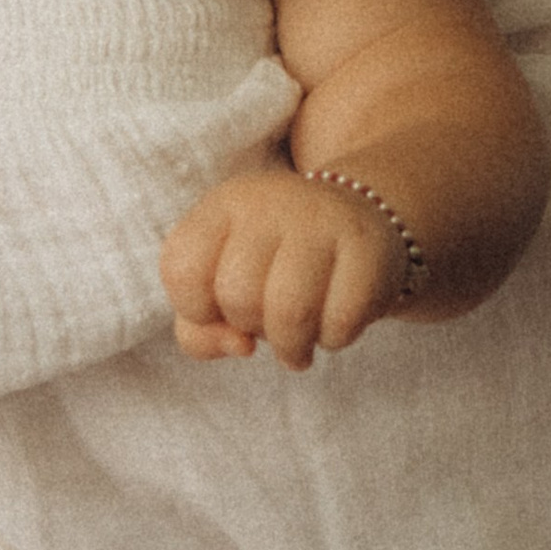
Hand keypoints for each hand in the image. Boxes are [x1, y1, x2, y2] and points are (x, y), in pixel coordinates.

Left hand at [162, 163, 410, 370]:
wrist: (362, 217)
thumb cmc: (277, 265)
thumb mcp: (221, 287)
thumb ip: (199, 330)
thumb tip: (239, 346)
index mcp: (223, 205)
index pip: (181, 270)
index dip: (197, 309)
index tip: (222, 309)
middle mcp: (269, 202)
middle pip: (238, 296)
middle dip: (251, 326)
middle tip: (269, 321)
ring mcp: (322, 218)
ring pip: (289, 312)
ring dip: (292, 347)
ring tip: (298, 344)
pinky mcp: (369, 245)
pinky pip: (341, 320)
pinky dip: (334, 339)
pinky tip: (334, 324)